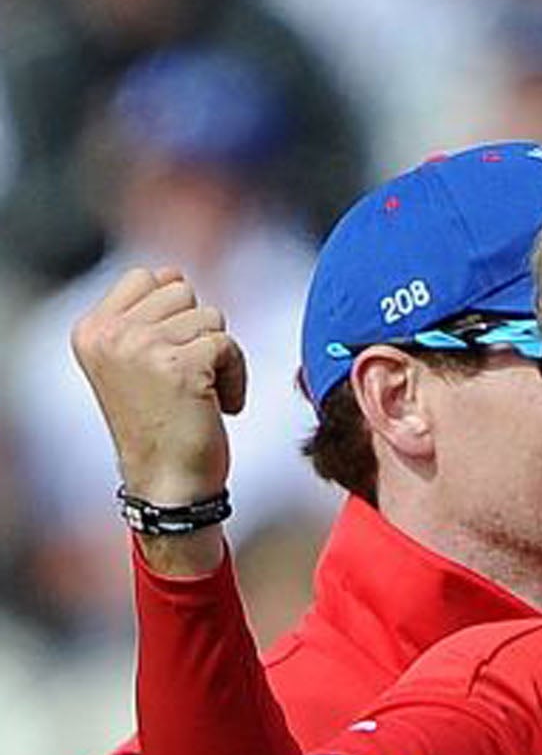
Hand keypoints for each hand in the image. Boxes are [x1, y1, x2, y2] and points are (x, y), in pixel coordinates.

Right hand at [70, 266, 245, 506]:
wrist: (168, 483)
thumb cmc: (161, 425)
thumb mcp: (136, 363)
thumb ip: (146, 315)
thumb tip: (173, 272)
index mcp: (92, 328)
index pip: (149, 277)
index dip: (175, 313)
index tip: (173, 358)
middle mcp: (110, 333)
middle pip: (183, 291)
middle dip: (198, 333)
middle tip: (189, 379)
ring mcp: (142, 346)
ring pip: (211, 316)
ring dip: (219, 356)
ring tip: (202, 394)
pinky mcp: (180, 365)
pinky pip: (228, 344)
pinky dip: (236, 377)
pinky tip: (221, 407)